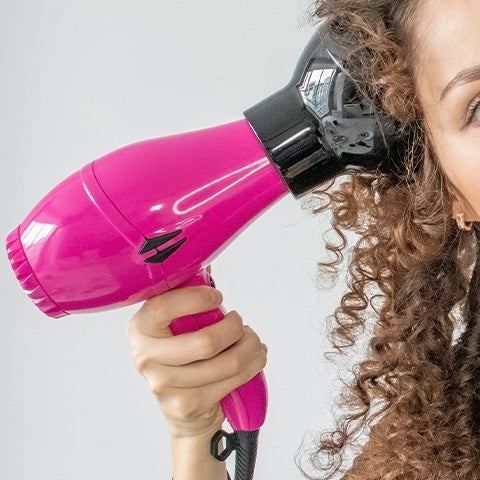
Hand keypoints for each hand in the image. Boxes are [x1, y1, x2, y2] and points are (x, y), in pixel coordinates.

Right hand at [126, 285, 267, 438]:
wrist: (182, 408)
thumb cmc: (184, 353)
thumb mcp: (178, 321)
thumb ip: (187, 290)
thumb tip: (204, 252)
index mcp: (140, 328)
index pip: (163, 307)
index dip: (196, 299)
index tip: (217, 297)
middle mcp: (146, 358)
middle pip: (206, 342)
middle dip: (235, 328)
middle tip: (239, 323)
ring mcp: (165, 385)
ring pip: (227, 362)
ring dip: (251, 347)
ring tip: (253, 341)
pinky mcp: (187, 405)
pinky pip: (233, 380)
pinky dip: (253, 366)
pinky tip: (253, 359)